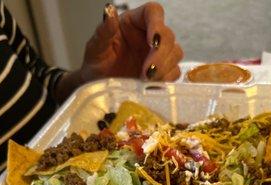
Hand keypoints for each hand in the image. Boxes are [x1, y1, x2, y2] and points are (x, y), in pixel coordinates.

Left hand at [54, 2, 182, 102]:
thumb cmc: (96, 64)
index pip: (153, 12)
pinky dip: (166, 80)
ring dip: (165, 68)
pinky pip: (174, 73)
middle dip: (161, 55)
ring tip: (146, 80)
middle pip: (168, 36)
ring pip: (175, 54)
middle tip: (148, 72)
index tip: (153, 42)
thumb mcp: (95, 48)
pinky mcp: (162, 72)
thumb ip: (103, 31)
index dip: (158, 25)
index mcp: (134, 22)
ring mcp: (157, 54)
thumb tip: (109, 12)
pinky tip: (151, 86)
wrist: (99, 87)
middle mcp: (148, 36)